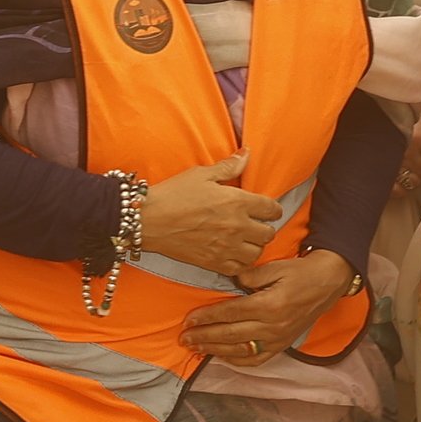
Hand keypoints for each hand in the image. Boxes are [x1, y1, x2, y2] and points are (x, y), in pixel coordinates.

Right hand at [137, 157, 282, 274]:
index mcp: (237, 201)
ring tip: (244, 241)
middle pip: (269, 234)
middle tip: (254, 225)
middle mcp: (237, 226)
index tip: (266, 210)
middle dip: (264, 228)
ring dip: (254, 247)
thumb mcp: (202, 174)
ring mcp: (226, 247)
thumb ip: (229, 166)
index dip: (272, 209)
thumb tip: (247, 153)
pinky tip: (232, 254)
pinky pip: (240, 268)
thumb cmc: (173, 194)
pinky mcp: (214, 263)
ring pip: (257, 253)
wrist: (148, 220)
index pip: (272, 209)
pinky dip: (240, 263)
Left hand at [182, 251, 354, 362]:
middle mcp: (273, 326)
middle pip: (231, 334)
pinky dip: (236, 360)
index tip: (189, 320)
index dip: (208, 317)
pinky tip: (221, 356)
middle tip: (184, 338)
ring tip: (196, 347)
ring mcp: (278, 339)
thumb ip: (250, 276)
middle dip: (204, 336)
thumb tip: (230, 283)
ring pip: (240, 350)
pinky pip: (256, 359)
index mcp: (270, 305)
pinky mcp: (282, 345)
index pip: (231, 313)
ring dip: (214, 350)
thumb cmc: (301, 272)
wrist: (329, 283)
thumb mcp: (276, 267)